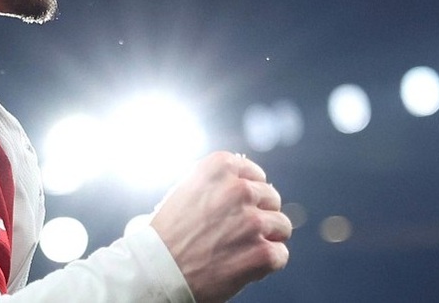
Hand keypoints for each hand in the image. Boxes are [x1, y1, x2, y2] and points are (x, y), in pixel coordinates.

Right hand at [150, 151, 291, 302]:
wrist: (156, 271)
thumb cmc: (167, 235)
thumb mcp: (186, 191)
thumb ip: (216, 183)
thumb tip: (248, 183)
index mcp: (219, 168)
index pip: (253, 172)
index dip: (249, 191)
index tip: (241, 205)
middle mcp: (238, 189)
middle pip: (270, 197)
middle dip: (260, 214)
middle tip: (239, 233)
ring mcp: (253, 221)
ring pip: (282, 225)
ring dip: (267, 238)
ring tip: (242, 250)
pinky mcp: (263, 252)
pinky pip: (281, 254)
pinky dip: (267, 264)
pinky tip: (245, 267)